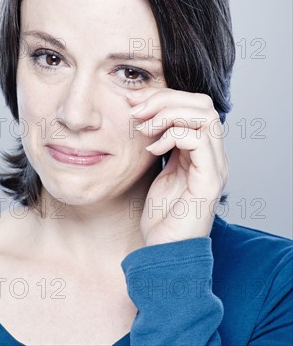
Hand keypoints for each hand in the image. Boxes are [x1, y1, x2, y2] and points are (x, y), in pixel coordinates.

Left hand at [127, 87, 228, 245]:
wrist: (165, 251)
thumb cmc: (160, 214)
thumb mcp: (158, 168)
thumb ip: (160, 140)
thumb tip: (142, 109)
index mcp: (203, 150)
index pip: (195, 105)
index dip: (165, 97)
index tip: (134, 102)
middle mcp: (214, 155)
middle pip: (203, 104)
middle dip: (166, 100)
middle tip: (137, 110)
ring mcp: (215, 167)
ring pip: (204, 116)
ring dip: (168, 114)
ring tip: (143, 128)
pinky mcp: (210, 180)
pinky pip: (198, 140)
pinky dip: (172, 136)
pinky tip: (152, 150)